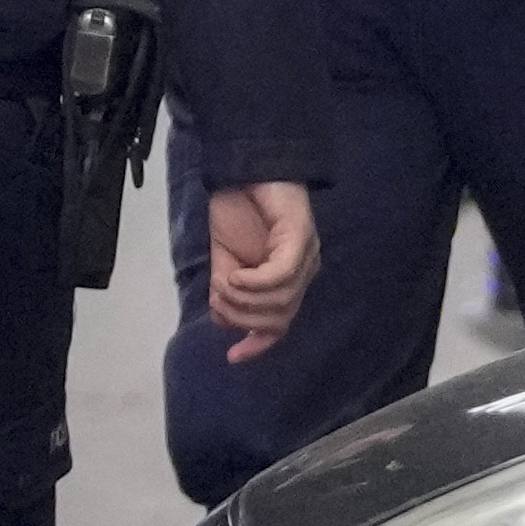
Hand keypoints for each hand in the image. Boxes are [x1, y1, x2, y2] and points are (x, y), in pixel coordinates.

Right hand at [204, 183, 319, 352]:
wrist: (243, 168)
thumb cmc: (237, 209)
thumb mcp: (225, 259)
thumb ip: (227, 290)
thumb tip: (222, 319)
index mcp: (287, 280)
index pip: (281, 323)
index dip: (259, 344)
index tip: (233, 357)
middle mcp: (304, 272)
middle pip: (280, 318)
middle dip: (243, 318)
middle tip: (218, 301)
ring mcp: (306, 256)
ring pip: (281, 301)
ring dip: (244, 300)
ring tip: (222, 285)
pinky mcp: (301, 238)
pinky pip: (280, 276)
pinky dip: (254, 283)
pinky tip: (234, 277)